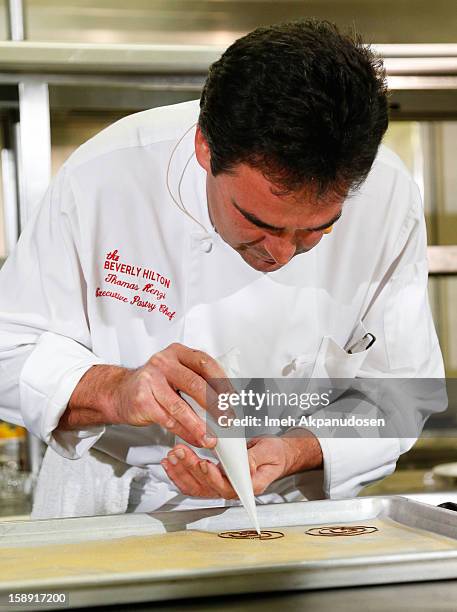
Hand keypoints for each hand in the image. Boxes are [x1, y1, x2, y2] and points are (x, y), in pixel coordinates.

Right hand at [63, 343, 231, 448]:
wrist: (120, 392)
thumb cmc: (155, 385)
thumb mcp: (177, 374)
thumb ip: (199, 382)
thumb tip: (228, 402)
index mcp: (178, 353)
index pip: (206, 364)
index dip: (223, 383)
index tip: (235, 400)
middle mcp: (164, 362)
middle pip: (196, 384)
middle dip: (216, 406)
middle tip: (228, 420)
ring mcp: (151, 379)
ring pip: (181, 406)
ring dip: (200, 426)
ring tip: (211, 438)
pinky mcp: (142, 399)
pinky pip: (168, 419)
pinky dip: (184, 432)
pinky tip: (194, 439)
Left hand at [161, 431, 322, 498]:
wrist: (276, 456)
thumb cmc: (274, 454)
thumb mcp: (269, 451)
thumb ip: (255, 459)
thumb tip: (244, 466)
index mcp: (249, 486)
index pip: (227, 486)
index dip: (213, 477)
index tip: (203, 463)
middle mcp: (233, 489)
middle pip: (207, 485)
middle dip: (190, 467)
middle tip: (180, 451)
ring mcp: (222, 487)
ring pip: (197, 486)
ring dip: (182, 471)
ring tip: (172, 455)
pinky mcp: (214, 481)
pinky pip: (194, 483)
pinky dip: (180, 474)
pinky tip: (171, 463)